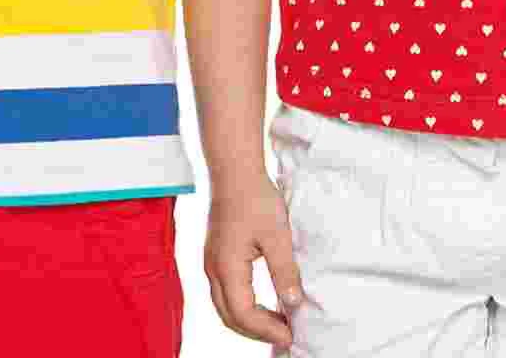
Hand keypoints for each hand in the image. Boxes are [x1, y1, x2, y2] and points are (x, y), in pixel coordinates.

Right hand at [204, 174, 303, 344]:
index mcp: (226, 265)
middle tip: (286, 333)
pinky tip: (265, 304)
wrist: (235, 170)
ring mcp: (212, 262)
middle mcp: (213, 268)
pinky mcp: (216, 255)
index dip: (267, 330)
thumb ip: (284, 272)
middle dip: (257, 332)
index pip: (243, 313)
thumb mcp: (277, 236)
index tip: (291, 334)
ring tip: (278, 322)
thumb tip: (294, 303)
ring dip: (249, 320)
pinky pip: (225, 293)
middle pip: (229, 316)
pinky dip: (243, 307)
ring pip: (224, 306)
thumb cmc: (254, 198)